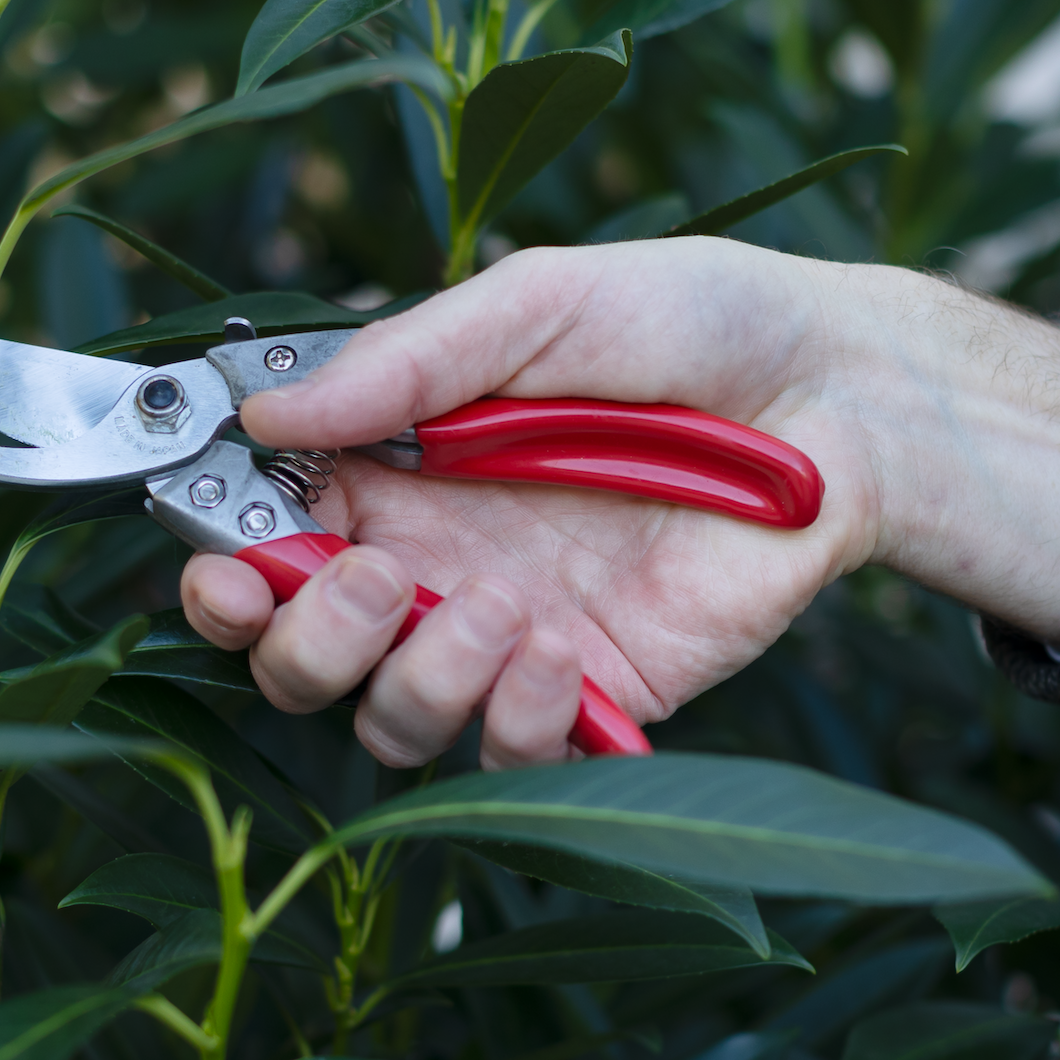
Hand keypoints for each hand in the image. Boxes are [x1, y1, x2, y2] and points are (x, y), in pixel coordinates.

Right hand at [180, 239, 1059, 767]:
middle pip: (300, 660)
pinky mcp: (595, 698)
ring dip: (416, 676)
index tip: (228, 566)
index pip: (262, 547)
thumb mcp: (535, 306)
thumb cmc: (684, 324)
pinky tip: (562, 648)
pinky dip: (514, 719)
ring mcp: (508, 639)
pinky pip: (511, 753)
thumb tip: (266, 418)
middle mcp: (433, 566)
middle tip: (378, 579)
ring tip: (497, 604)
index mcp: (391, 472)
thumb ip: (403, 364)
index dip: (222, 574)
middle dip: (305, 640)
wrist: (837, 395)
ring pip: (389, 723)